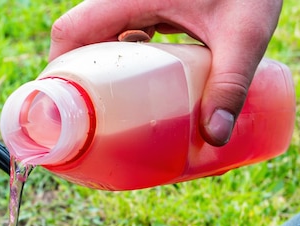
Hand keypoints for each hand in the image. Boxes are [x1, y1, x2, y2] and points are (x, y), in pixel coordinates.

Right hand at [49, 0, 282, 145]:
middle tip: (91, 117)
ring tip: (114, 106)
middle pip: (81, 38)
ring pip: (102, 34)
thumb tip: (214, 137)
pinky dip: (126, 56)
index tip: (61, 106)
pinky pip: (125, 28)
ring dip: (103, 69)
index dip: (57, 69)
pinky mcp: (155, 0)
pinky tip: (147, 79)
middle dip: (81, 78)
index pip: (70, 31)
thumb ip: (230, 82)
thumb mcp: (242, 32)